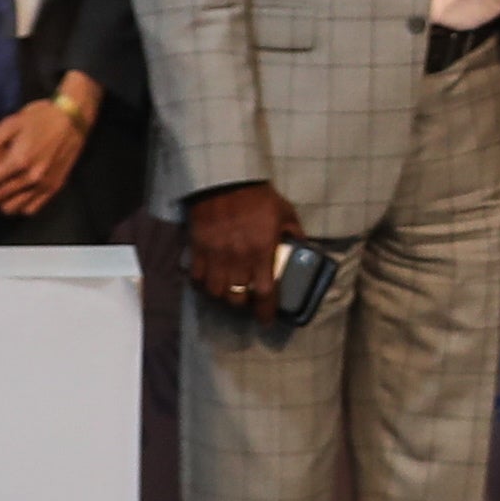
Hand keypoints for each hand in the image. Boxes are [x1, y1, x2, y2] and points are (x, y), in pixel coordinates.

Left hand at [0, 92, 86, 216]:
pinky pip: (31, 209)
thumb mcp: (11, 122)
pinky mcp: (54, 188)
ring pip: (11, 208)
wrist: (72, 119)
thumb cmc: (40, 118)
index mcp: (18, 161)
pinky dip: (20, 205)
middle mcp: (31, 178)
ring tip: (2, 187)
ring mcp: (44, 185)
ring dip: (1, 200)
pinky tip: (18, 193)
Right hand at [188, 181, 300, 312]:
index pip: (264, 293)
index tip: (267, 320)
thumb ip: (294, 233)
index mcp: (261, 252)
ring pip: (215, 292)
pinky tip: (208, 282)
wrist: (226, 180)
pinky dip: (202, 284)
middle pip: (237, 297)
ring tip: (229, 292)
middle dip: (243, 304)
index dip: (266, 312)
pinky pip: (196, 277)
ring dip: (223, 296)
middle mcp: (238, 259)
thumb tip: (303, 246)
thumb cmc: (258, 196)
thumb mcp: (285, 213)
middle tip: (248, 301)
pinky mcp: (198, 248)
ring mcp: (215, 255)